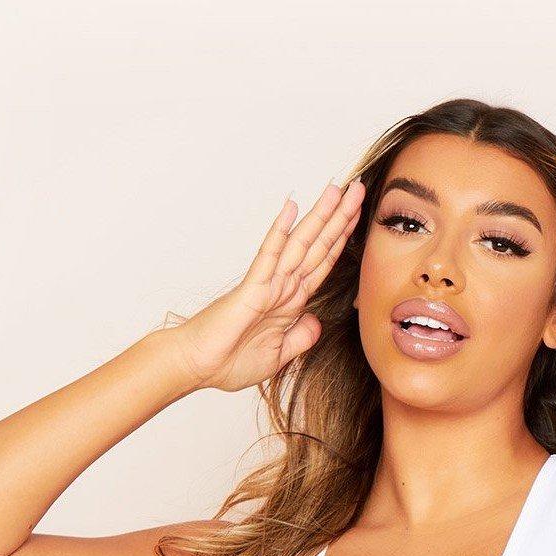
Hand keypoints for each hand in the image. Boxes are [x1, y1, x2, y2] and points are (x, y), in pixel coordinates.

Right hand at [171, 179, 365, 392]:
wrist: (198, 367)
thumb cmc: (229, 361)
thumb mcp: (279, 355)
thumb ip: (300, 338)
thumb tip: (316, 321)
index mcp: (291, 302)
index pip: (322, 263)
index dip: (341, 240)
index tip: (358, 216)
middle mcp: (282, 287)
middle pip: (317, 246)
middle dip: (339, 219)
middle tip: (358, 189)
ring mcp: (267, 285)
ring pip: (299, 244)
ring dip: (319, 217)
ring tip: (336, 190)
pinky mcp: (251, 290)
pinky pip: (269, 256)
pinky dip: (280, 233)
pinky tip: (291, 209)